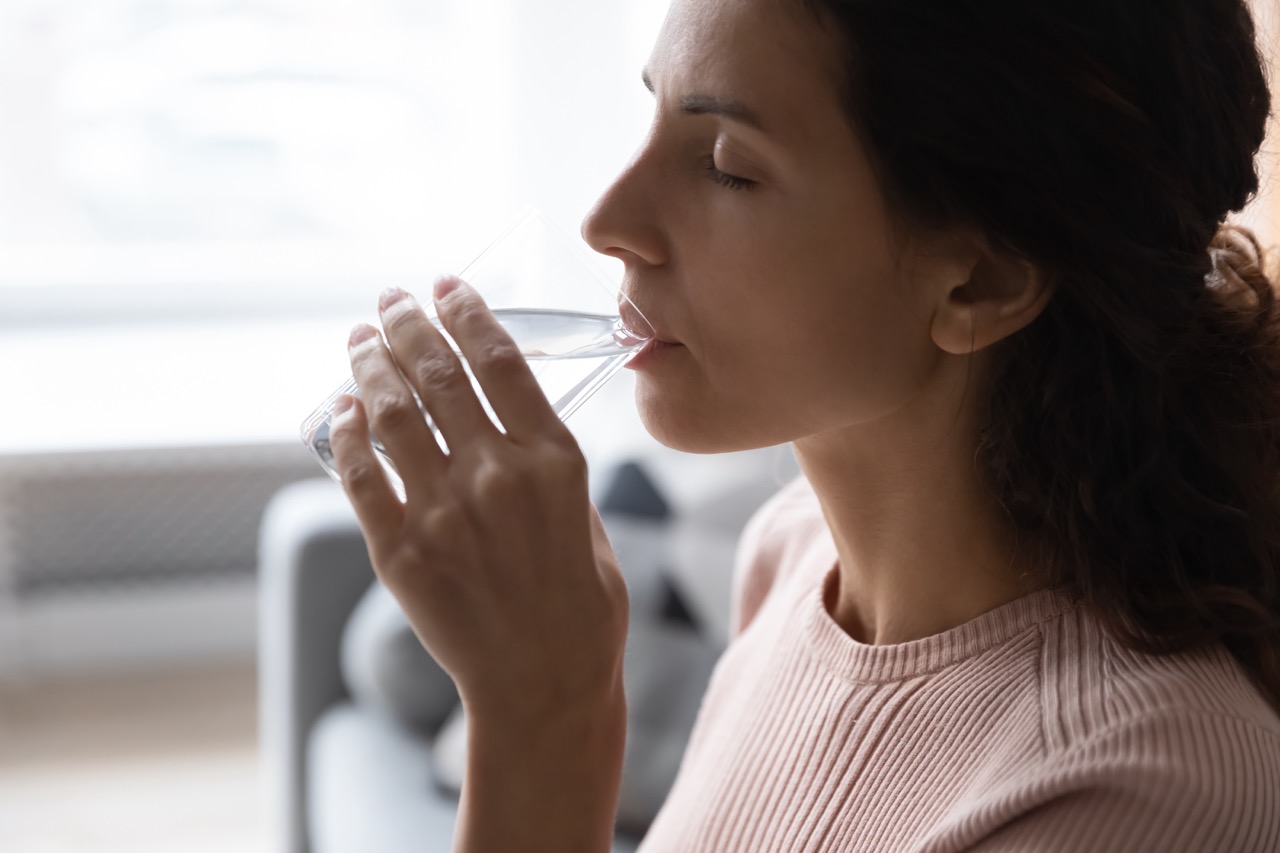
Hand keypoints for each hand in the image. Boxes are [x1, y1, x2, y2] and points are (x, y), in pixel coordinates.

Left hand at [327, 276, 629, 722]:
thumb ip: (547, 464)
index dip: (466, 311)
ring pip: (392, 412)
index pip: (499, 361)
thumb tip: (503, 420)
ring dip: (369, 364)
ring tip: (360, 338)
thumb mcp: (587, 516)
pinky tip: (341, 408)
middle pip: (438, 373)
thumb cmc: (580, 605)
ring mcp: (443, 512)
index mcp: (553, 461)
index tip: (445, 284)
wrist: (543, 683)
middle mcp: (497, 475)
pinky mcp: (400, 551)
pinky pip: (361, 474)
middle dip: (407, 323)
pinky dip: (346, 432)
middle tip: (390, 299)